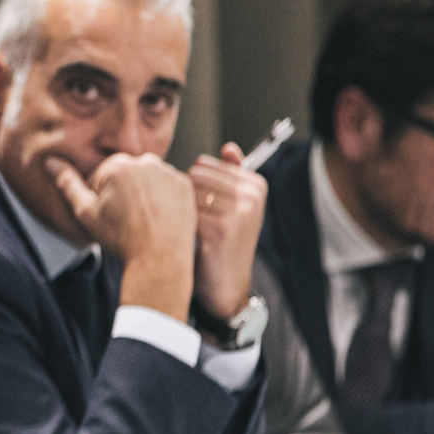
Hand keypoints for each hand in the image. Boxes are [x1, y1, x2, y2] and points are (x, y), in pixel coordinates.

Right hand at [49, 152, 194, 318]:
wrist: (160, 257)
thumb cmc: (120, 238)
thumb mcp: (85, 213)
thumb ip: (68, 184)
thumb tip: (51, 161)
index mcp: (117, 166)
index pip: (100, 175)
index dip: (99, 197)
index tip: (107, 215)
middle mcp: (145, 162)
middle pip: (124, 174)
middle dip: (121, 191)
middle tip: (124, 219)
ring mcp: (168, 172)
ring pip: (146, 179)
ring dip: (142, 193)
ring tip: (142, 220)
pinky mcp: (185, 185)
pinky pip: (167, 185)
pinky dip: (162, 197)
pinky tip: (157, 217)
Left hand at [189, 144, 268, 321]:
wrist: (227, 286)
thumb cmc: (222, 244)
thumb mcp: (234, 207)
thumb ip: (231, 175)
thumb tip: (229, 148)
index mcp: (255, 184)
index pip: (202, 165)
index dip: (191, 188)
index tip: (202, 210)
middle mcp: (252, 195)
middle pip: (193, 176)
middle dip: (183, 197)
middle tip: (191, 223)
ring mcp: (239, 211)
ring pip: (185, 193)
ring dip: (179, 212)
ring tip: (191, 231)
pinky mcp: (222, 228)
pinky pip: (182, 213)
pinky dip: (177, 227)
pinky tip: (188, 241)